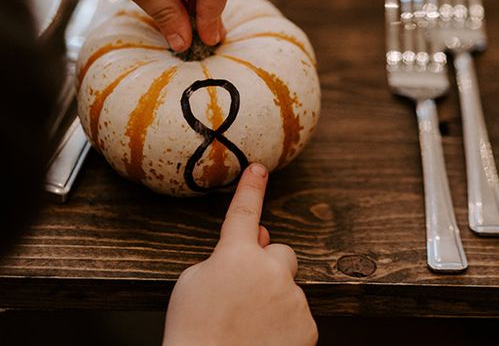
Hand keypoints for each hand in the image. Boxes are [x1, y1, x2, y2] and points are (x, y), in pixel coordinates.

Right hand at [162, 164, 316, 345]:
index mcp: (235, 255)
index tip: (259, 169)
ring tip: (248, 328)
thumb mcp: (192, 285)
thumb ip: (222, 258)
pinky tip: (263, 340)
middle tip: (246, 296)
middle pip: (280, 253)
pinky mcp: (306, 327)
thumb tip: (257, 241)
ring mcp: (291, 299)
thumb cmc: (193, 332)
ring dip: (274, 300)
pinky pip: (298, 316)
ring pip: (288, 288)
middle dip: (267, 268)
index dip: (251, 188)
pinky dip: (284, 326)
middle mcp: (269, 271)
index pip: (244, 211)